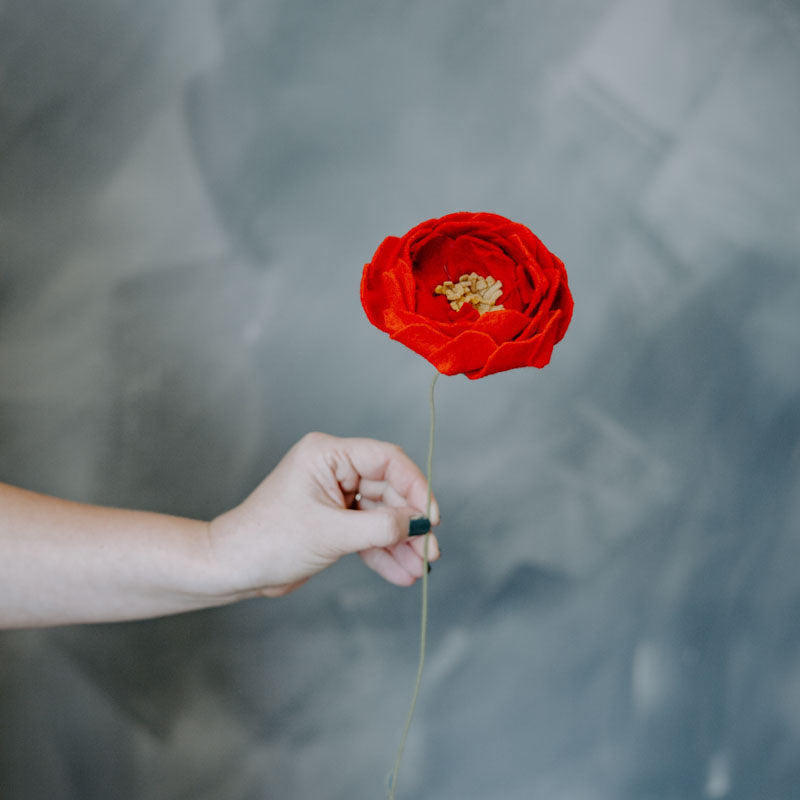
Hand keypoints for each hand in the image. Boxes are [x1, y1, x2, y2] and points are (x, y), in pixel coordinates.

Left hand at [208, 433, 440, 597]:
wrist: (233, 568)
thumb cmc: (269, 540)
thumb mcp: (331, 533)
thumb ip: (380, 527)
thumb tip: (420, 524)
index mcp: (328, 454)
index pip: (387, 459)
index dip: (416, 486)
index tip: (432, 517)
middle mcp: (334, 469)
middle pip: (389, 490)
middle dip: (410, 523)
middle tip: (430, 551)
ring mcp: (335, 496)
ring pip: (382, 514)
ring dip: (401, 542)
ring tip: (420, 568)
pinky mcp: (333, 521)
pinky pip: (368, 532)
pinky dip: (384, 552)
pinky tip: (402, 573)